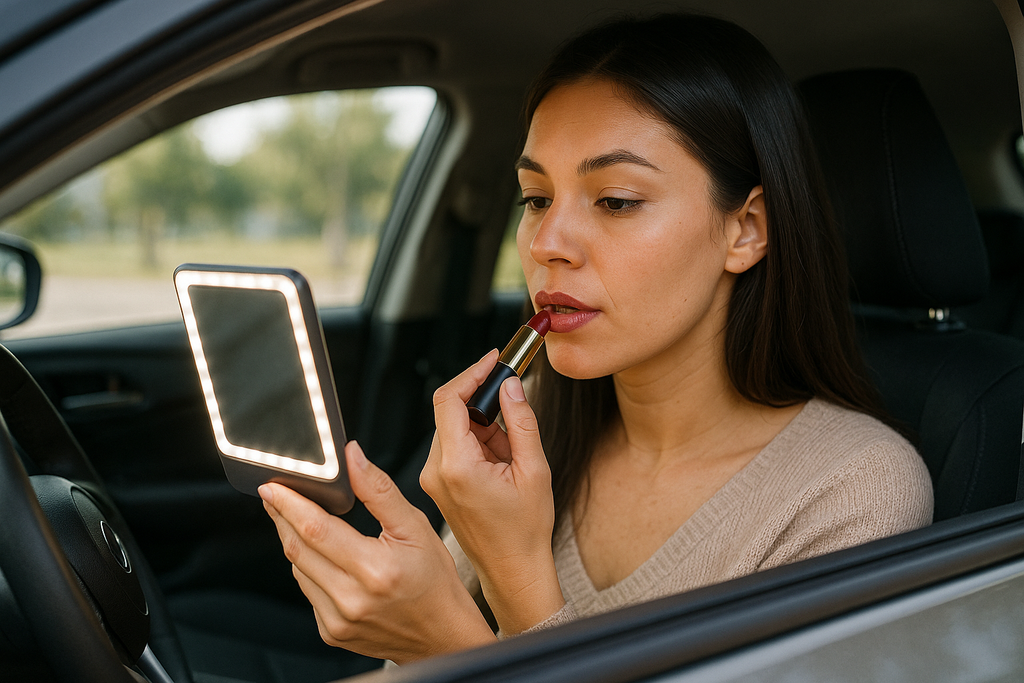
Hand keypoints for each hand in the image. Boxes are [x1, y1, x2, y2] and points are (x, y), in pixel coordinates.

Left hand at [259, 440, 494, 664]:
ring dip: (293, 541)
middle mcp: (352, 599)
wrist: (443, 633)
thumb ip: (379, 490)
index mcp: (375, 570)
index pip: (316, 529)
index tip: (273, 487)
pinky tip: (322, 556)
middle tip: (275, 494)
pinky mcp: (331, 632)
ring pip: (298, 570)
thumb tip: (352, 457)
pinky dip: (309, 568)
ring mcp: (338, 621)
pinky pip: (308, 591)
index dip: (289, 504)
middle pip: (298, 549)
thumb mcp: (415, 526)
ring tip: (298, 519)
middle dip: (282, 517)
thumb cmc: (434, 580)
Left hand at [420, 350, 564, 634]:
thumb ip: (521, 422)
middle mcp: (437, 471)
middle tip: (514, 412)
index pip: (449, 400)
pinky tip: (500, 464)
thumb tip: (510, 386)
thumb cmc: (525, 530)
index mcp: (458, 466)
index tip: (494, 360)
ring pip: (453, 429)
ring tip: (511, 456)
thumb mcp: (535, 470)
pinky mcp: (438, 485)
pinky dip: (477, 444)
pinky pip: (454, 447)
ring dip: (483, 427)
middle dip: (484, 404)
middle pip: (450, 412)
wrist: (513, 570)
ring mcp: (433, 480)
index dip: (472, 373)